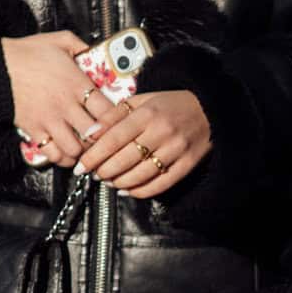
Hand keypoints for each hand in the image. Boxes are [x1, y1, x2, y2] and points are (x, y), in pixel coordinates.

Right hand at [1, 30, 120, 167]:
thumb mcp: (60, 40)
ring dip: (83, 151)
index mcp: (76, 84)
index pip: (107, 110)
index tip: (118, 121)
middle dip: (102, 139)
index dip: (116, 120)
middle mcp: (65, 105)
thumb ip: (82, 46)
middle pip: (95, 134)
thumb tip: (96, 51)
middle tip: (103, 138)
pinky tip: (66, 151)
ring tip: (85, 146)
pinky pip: (53, 154)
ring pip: (75, 149)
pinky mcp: (34, 130)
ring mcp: (49, 120)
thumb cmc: (26, 53)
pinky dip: (62, 157)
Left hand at [75, 89, 212, 197]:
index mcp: (147, 114)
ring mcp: (176, 150)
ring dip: (119, 182)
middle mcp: (162, 132)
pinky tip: (128, 190)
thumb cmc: (170, 105)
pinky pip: (160, 184)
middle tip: (94, 174)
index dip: (93, 156)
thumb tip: (89, 134)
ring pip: (140, 175)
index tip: (81, 167)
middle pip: (124, 159)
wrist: (210, 109)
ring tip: (109, 181)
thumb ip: (113, 116)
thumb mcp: (140, 101)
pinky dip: (140, 191)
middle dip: (104, 171)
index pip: (113, 139)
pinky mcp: (187, 164)